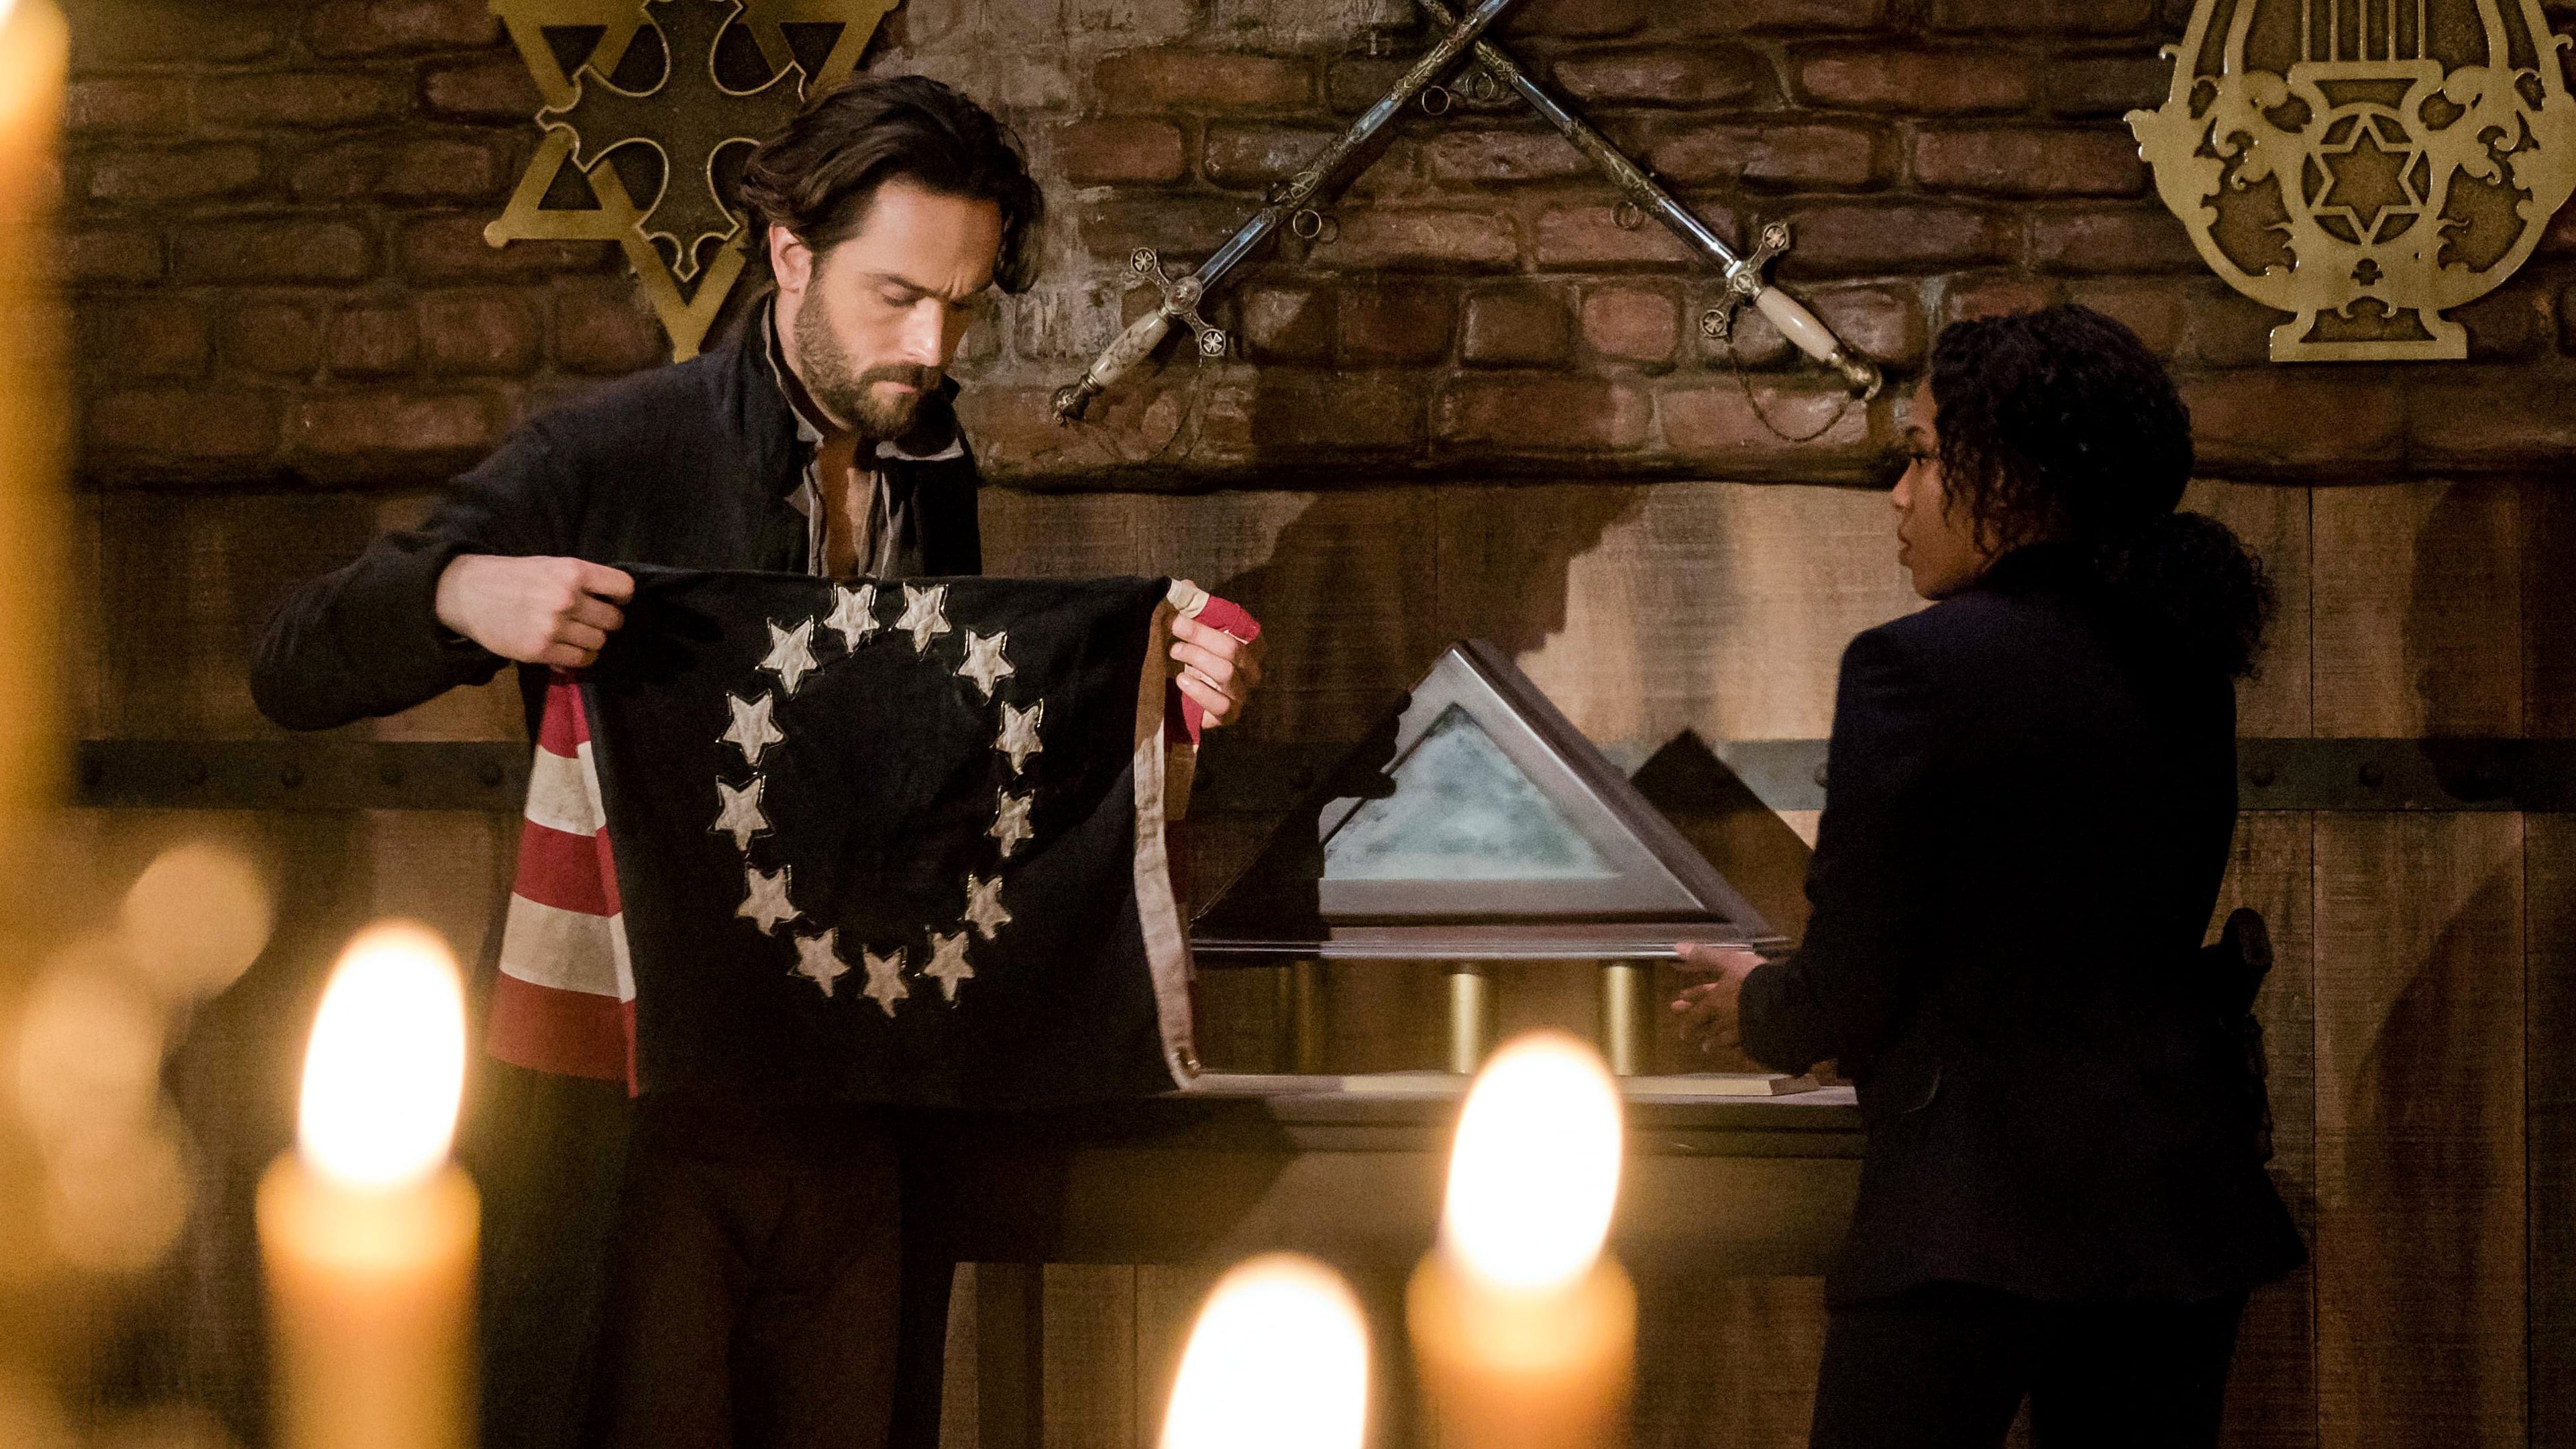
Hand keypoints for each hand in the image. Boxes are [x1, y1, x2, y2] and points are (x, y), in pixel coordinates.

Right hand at [434, 554, 634, 667]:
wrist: (467, 593)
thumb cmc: (512, 577)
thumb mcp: (550, 565)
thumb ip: (580, 581)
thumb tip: (613, 601)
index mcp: (572, 571)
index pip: (623, 588)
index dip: (621, 597)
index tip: (613, 600)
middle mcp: (567, 598)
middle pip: (613, 620)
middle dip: (605, 621)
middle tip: (590, 620)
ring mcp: (554, 626)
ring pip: (599, 642)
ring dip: (591, 641)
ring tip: (574, 634)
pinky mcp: (540, 650)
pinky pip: (579, 661)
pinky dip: (577, 658)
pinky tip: (566, 648)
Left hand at [1169, 604, 1263, 728]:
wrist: (1179, 695)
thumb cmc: (1191, 654)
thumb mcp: (1191, 628)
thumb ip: (1192, 607)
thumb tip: (1186, 586)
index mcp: (1250, 643)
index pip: (1243, 628)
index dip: (1214, 618)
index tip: (1184, 612)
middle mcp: (1252, 669)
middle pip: (1232, 648)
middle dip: (1199, 634)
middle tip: (1174, 626)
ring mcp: (1243, 693)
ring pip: (1226, 673)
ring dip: (1196, 658)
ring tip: (1174, 651)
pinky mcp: (1229, 715)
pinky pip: (1222, 705)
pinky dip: (1199, 691)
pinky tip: (1181, 680)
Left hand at [1669, 943, 1764, 1057]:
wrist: (1781, 1003)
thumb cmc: (1752, 979)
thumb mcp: (1728, 961)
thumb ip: (1704, 957)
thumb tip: (1677, 948)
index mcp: (1717, 1002)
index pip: (1698, 1006)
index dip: (1688, 1005)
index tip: (1676, 1008)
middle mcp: (1725, 1021)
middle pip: (1707, 1025)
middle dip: (1695, 1028)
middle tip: (1684, 1036)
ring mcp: (1741, 1035)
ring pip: (1723, 1041)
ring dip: (1714, 1043)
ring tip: (1706, 1048)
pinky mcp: (1757, 1044)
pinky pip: (1745, 1051)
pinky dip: (1739, 1053)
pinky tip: (1739, 1056)